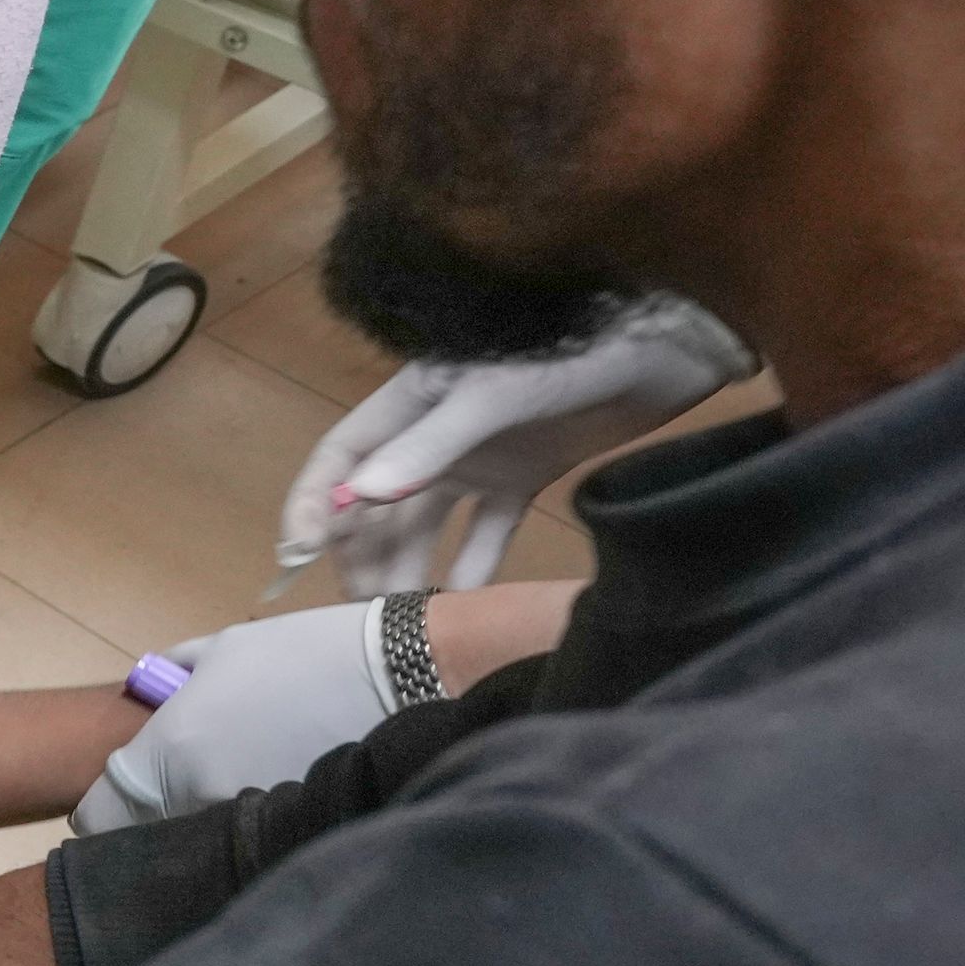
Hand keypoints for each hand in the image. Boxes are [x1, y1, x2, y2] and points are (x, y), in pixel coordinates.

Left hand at [73, 602, 393, 832]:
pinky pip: (250, 850)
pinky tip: (276, 812)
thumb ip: (172, 675)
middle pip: (146, 834)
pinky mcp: (293, 838)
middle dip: (154, 818)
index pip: (99, 812)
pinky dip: (253, 838)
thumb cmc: (309, 653)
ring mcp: (249, 825)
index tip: (123, 800)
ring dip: (203, 829)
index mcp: (171, 750)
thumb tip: (148, 688)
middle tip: (181, 793)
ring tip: (234, 796)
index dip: (103, 808)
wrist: (407, 677)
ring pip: (199, 845)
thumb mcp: (225, 648)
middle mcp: (198, 798)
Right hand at [277, 297, 755, 591]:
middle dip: (362, 555)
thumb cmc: (571, 353)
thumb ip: (431, 447)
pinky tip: (464, 602)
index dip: (315, 504)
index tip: (299, 555)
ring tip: (406, 618)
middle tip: (363, 612)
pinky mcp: (524, 476)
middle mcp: (432, 432)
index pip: (341, 459)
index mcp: (409, 402)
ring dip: (410, 566)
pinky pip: (487, 530)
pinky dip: (473, 564)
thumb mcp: (495, 397)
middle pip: (377, 503)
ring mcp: (478, 457)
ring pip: (426, 524)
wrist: (666, 347)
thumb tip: (364, 499)